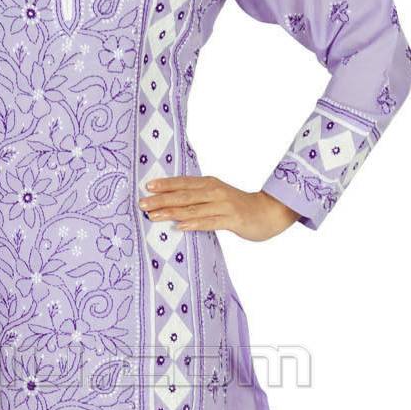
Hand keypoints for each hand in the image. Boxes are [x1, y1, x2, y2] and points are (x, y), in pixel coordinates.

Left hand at [139, 176, 299, 240]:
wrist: (268, 212)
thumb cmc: (238, 206)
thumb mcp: (217, 196)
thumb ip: (198, 197)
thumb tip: (172, 202)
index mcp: (210, 184)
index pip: (184, 182)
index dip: (166, 184)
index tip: (147, 187)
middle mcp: (215, 191)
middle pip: (184, 195)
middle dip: (162, 199)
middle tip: (142, 203)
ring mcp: (223, 205)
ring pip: (193, 208)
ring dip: (172, 212)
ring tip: (154, 216)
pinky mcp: (231, 219)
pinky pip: (209, 221)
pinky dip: (194, 223)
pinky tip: (180, 226)